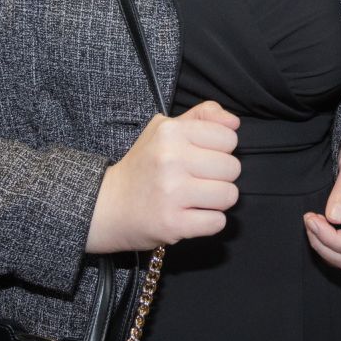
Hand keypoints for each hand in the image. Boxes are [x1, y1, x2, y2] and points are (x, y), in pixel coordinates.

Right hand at [86, 101, 240, 252]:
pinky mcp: (173, 224)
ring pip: (229, 195)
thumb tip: (234, 123)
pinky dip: (209, 221)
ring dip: (217, 200)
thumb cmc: (143, 165)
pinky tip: (191, 215)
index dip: (220, 150)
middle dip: (220, 176)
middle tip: (197, 180)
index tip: (201, 157)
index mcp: (171, 132)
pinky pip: (218, 222)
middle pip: (232, 168)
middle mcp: (171, 159)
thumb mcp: (165, 129)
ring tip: (196, 198)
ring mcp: (171, 193)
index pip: (229, 138)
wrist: (106, 205)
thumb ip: (202, 116)